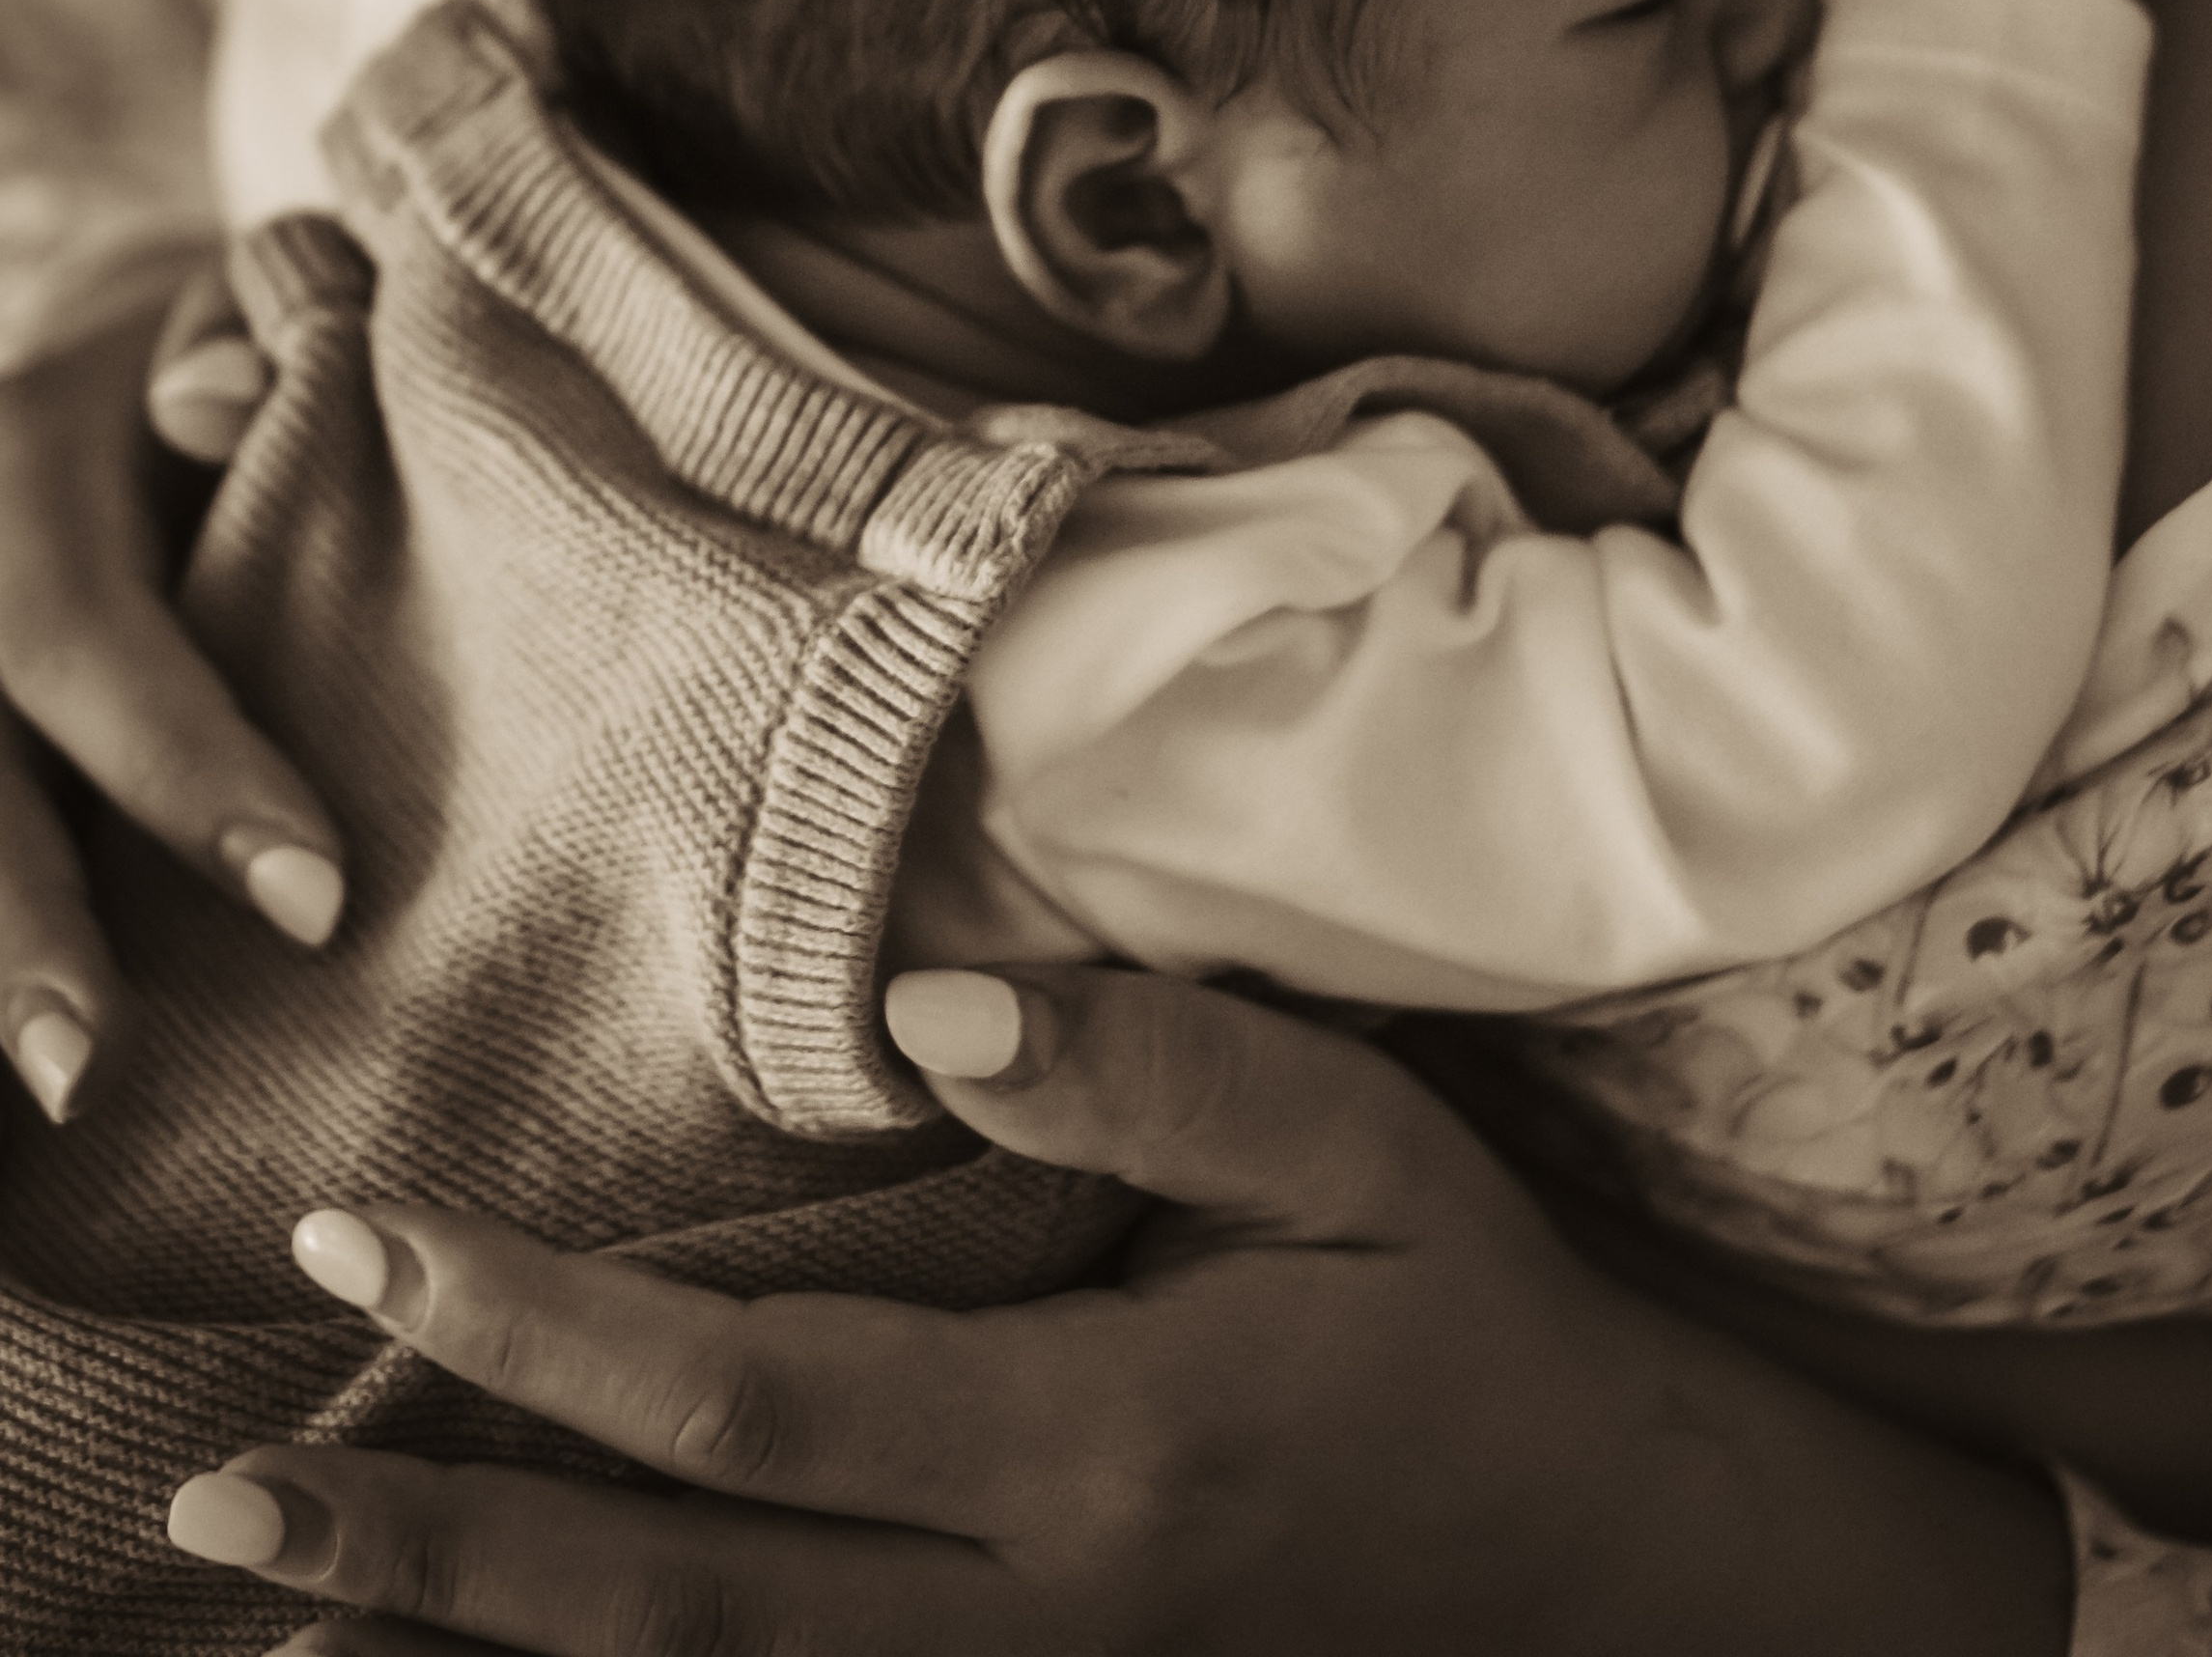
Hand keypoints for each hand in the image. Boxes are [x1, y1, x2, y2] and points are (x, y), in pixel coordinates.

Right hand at [0, 289, 340, 1124]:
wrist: (65, 319)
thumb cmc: (203, 346)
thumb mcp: (230, 303)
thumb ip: (247, 343)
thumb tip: (219, 403)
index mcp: (14, 465)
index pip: (80, 636)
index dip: (186, 769)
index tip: (319, 902)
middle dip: (14, 928)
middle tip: (94, 1072)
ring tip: (33, 1120)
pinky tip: (3, 1130)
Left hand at [167, 964, 2067, 1656]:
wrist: (1602, 1558)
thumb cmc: (1474, 1319)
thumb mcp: (1363, 1152)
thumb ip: (1152, 1072)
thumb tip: (922, 1008)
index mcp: (1092, 1452)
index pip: (758, 1405)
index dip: (543, 1341)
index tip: (373, 1243)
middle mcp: (1021, 1614)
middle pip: (666, 1612)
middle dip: (424, 1564)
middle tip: (216, 1511)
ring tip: (271, 1620)